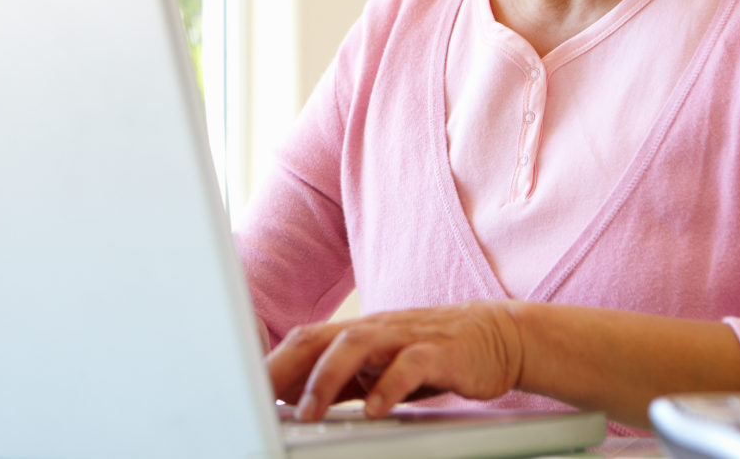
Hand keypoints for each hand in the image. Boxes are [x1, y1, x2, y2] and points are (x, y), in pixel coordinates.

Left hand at [266, 301, 523, 420]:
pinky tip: (377, 409)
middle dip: (285, 366)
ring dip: (327, 376)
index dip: (271, 363)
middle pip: (320, 336)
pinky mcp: (441, 350)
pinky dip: (389, 384)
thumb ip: (343, 381)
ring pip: (358, 343)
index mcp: (360, 334)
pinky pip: (411, 363)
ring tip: (309, 411)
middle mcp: (377, 329)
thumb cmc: (433, 353)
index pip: (305, 340)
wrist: (497, 335)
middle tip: (258, 400)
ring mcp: (407, 336)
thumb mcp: (381, 368)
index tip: (243, 393)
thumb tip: (294, 400)